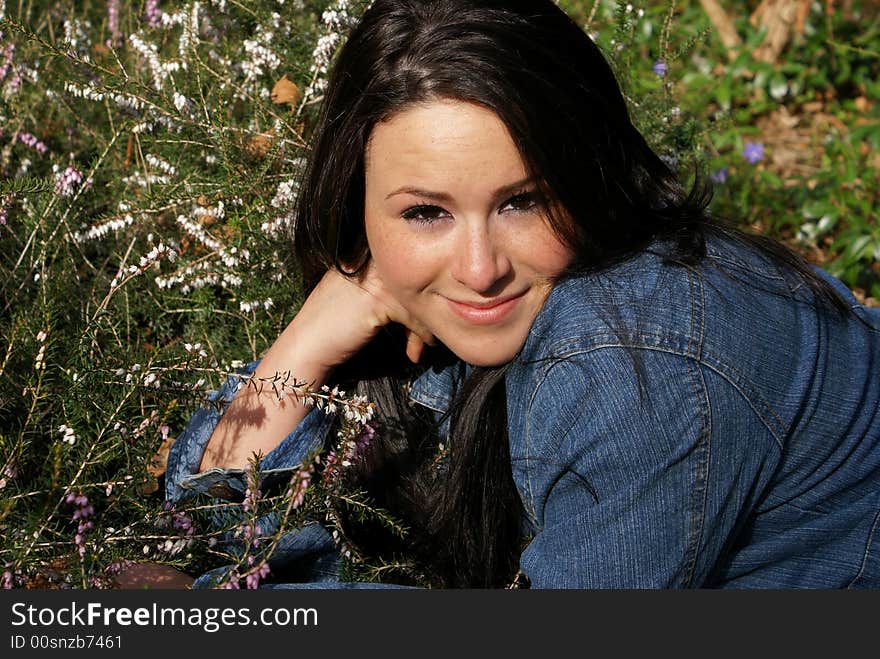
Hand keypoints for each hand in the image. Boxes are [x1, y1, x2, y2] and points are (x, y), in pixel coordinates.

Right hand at [200, 262, 433, 470]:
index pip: (406, 268)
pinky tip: (415, 352)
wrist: (305, 348)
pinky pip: (413, 312)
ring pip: (418, 296)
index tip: (422, 322)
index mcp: (364, 257)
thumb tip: (429, 301)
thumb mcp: (365, 304)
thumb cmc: (333, 329)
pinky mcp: (377, 298)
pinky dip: (420, 334)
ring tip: (425, 345)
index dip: (419, 295)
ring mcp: (373, 276)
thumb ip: (391, 295)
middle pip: (416, 280)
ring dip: (426, 325)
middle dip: (427, 310)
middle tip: (429, 338)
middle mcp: (369, 260)